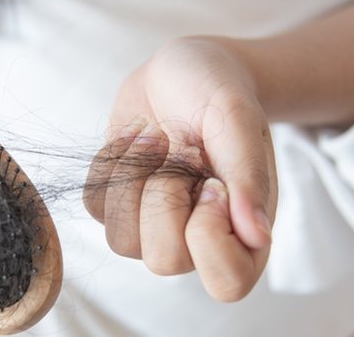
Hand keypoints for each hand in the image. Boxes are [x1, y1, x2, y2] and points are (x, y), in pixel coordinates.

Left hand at [83, 37, 277, 300]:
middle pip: (164, 263)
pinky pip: (95, 206)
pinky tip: (137, 135)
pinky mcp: (117, 205)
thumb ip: (248, 175)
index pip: (227, 284)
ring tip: (156, 136)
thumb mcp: (238, 120)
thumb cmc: (220, 94)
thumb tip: (258, 236)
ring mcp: (152, 227)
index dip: (209, 234)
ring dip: (133, 178)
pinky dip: (111, 163)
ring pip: (120, 241)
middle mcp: (197, 240)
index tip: (213, 182)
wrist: (183, 70)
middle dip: (163, 197)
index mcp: (243, 231)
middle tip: (182, 151)